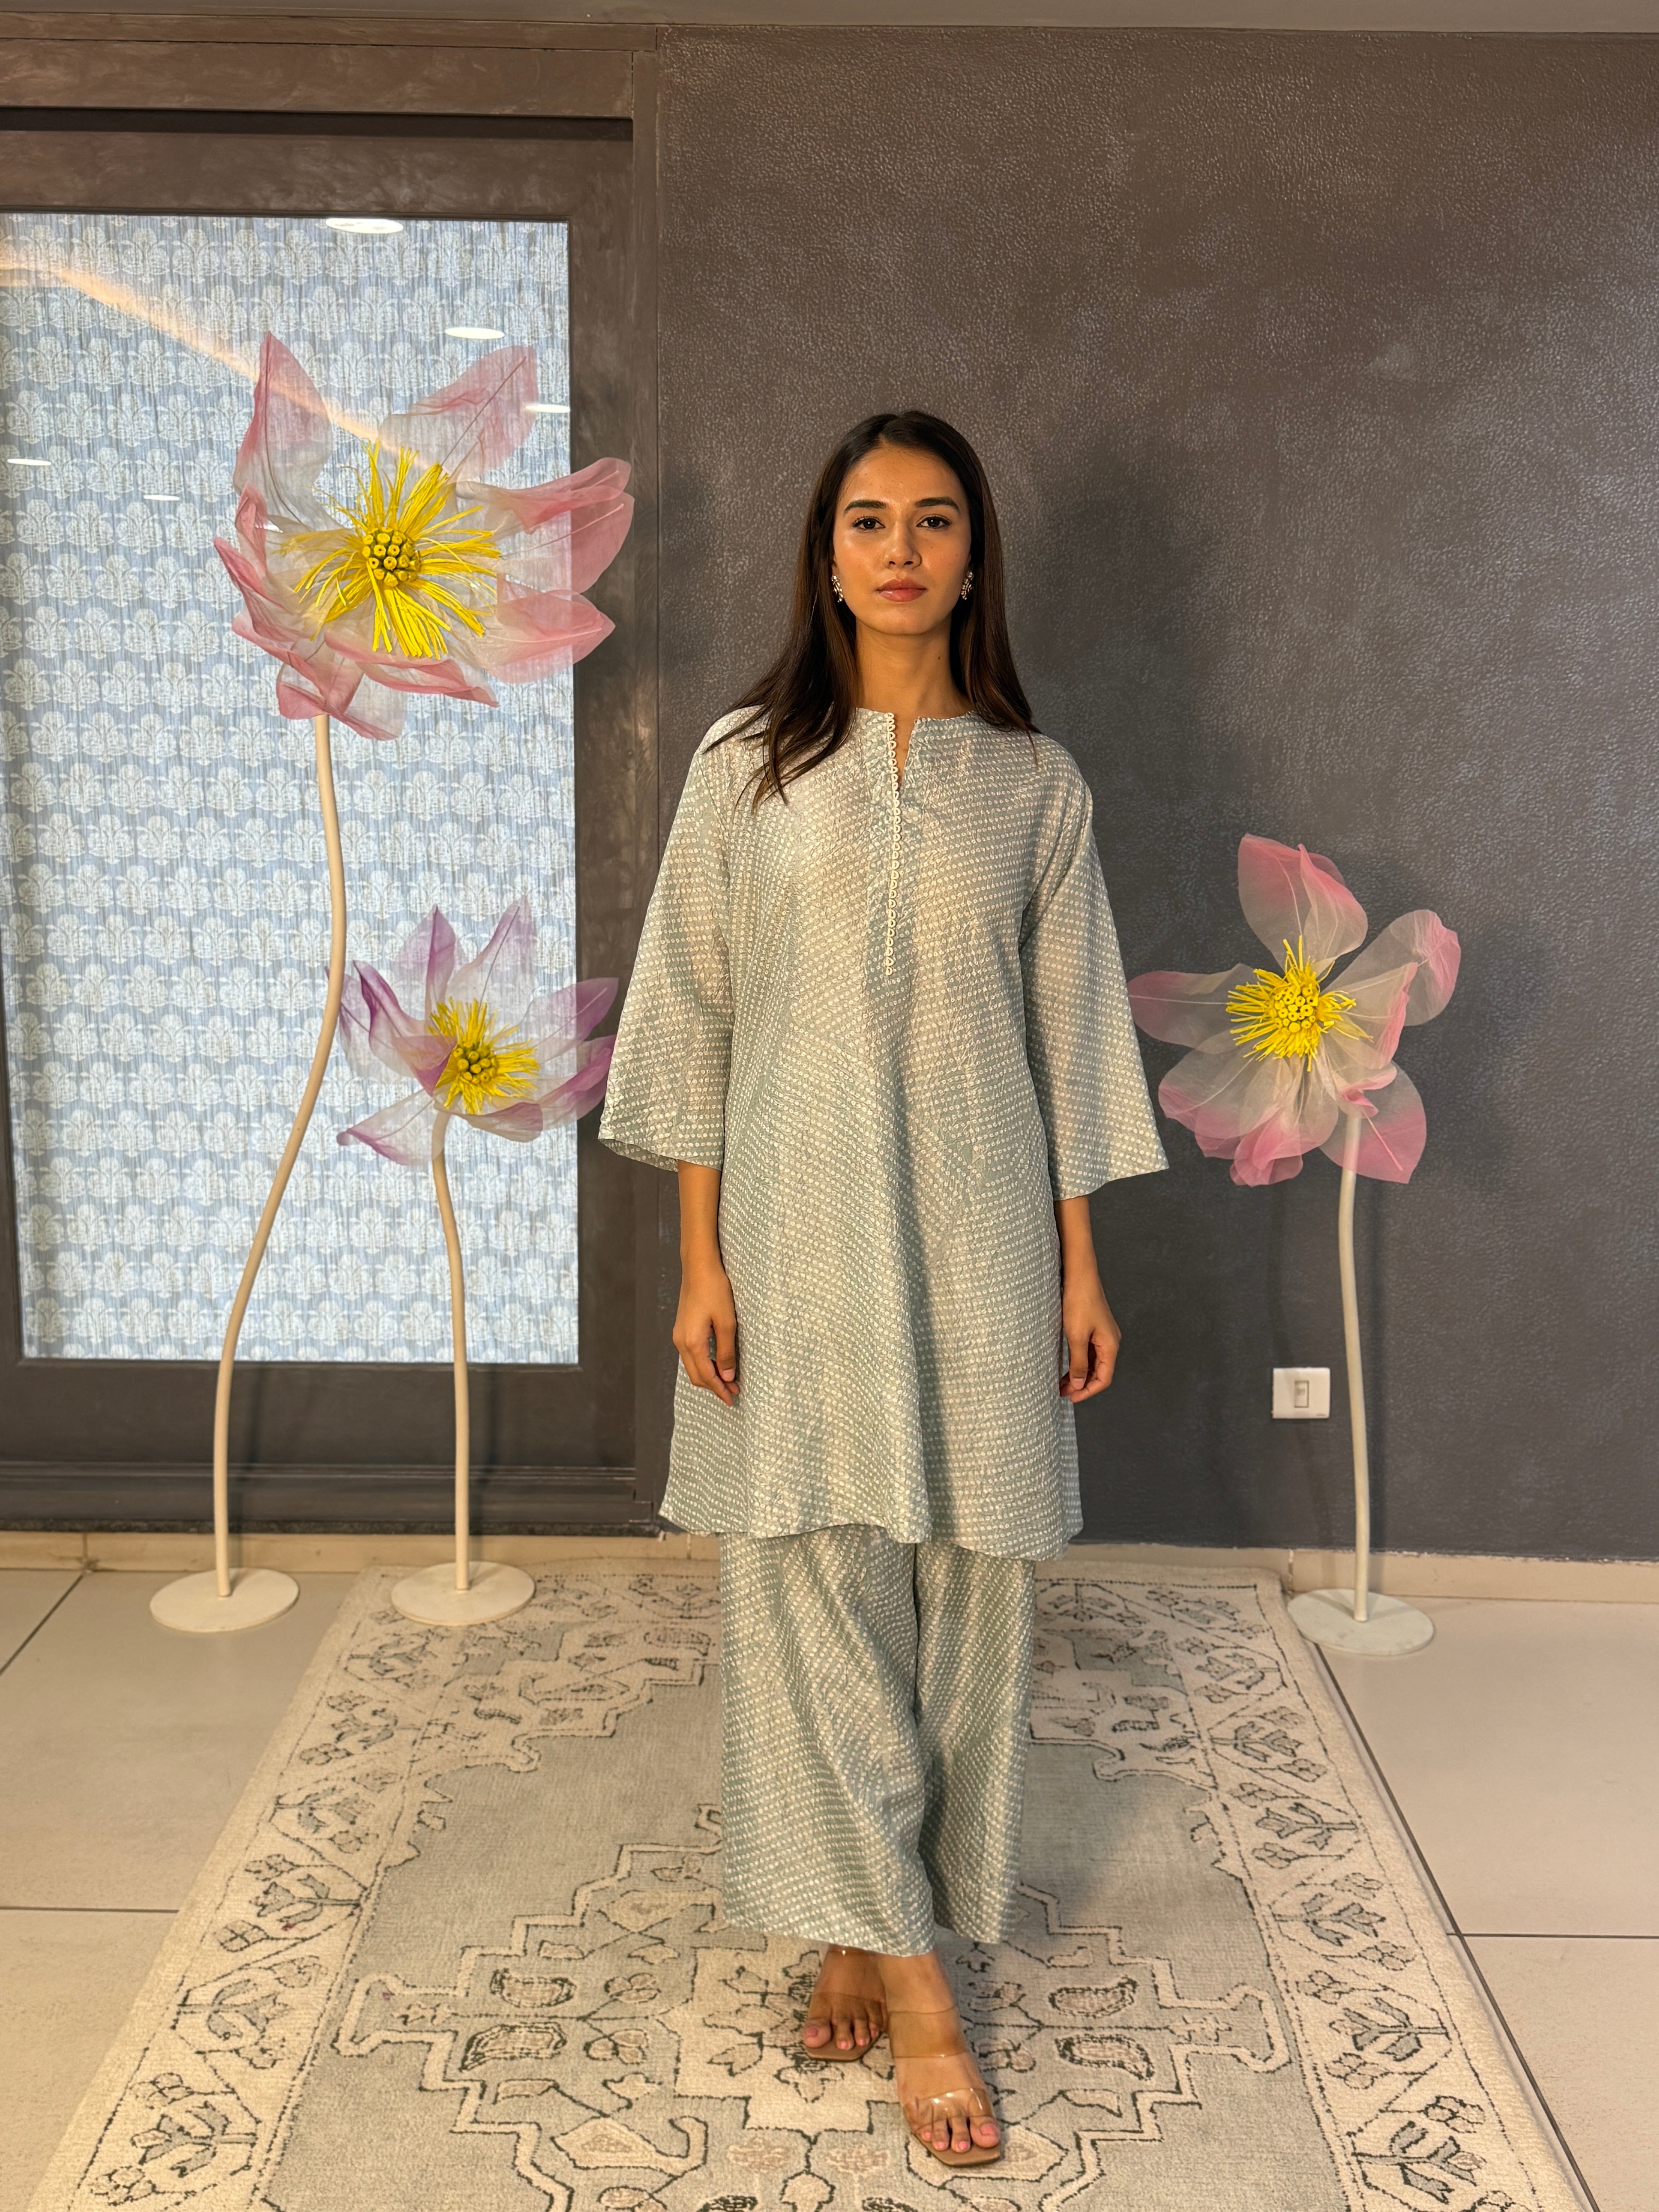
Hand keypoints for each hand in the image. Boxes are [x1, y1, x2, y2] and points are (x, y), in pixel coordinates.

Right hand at [674, 1252, 738, 1405]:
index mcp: (692, 1342)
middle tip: (733, 1393)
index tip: (732, 1399)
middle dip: (714, 1387)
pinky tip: (716, 1363)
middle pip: (696, 1375)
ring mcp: (679, 1335)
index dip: (720, 1390)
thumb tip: (727, 1376)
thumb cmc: (715, 1290)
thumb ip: (726, 1352)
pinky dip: (704, 1364)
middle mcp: (681, 1341)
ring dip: (709, 1376)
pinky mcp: (682, 1328)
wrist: (698, 1267)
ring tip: (727, 1381)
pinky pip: (691, 1355)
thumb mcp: (727, 1322)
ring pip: (693, 1366)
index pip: (706, 1376)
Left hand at [1059, 1269, 1120, 1401]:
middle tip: (1062, 1392)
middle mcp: (1110, 1342)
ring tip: (1062, 1383)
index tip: (1071, 1398)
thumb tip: (1079, 1384)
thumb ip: (1079, 1362)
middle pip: (1099, 1372)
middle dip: (1082, 1385)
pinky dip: (1079, 1362)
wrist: (1079, 1275)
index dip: (1088, 1391)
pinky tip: (1067, 1367)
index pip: (1104, 1378)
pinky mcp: (1094, 1328)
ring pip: (1093, 1362)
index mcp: (1110, 1345)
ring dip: (1079, 1374)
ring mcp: (1103, 1335)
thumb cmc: (1079, 1302)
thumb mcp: (1076, 1336)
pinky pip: (1089, 1351)